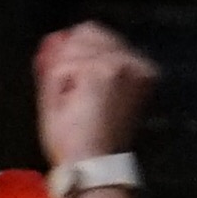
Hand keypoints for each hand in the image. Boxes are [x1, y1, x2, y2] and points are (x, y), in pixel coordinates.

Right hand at [36, 24, 160, 173]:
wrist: (99, 164)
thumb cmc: (69, 139)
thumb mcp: (49, 101)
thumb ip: (52, 62)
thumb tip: (54, 40)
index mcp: (100, 68)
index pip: (71, 41)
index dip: (58, 61)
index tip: (58, 82)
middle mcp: (125, 63)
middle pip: (92, 32)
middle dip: (77, 52)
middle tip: (71, 81)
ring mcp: (140, 69)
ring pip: (109, 40)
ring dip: (93, 55)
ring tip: (86, 84)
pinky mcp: (147, 76)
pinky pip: (124, 53)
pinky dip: (111, 60)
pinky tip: (101, 83)